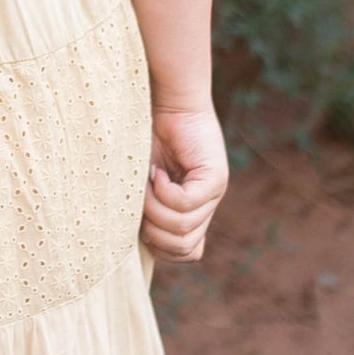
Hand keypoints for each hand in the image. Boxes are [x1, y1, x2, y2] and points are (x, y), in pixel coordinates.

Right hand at [141, 104, 228, 262]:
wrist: (160, 101)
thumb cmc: (141, 138)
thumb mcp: (138, 185)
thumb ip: (143, 212)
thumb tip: (139, 242)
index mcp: (191, 211)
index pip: (186, 253)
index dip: (158, 246)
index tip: (140, 218)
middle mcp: (207, 205)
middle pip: (183, 247)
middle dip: (152, 231)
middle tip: (140, 199)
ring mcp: (214, 193)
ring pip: (183, 228)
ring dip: (154, 209)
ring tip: (147, 181)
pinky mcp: (215, 177)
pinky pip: (185, 203)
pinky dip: (162, 192)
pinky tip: (156, 172)